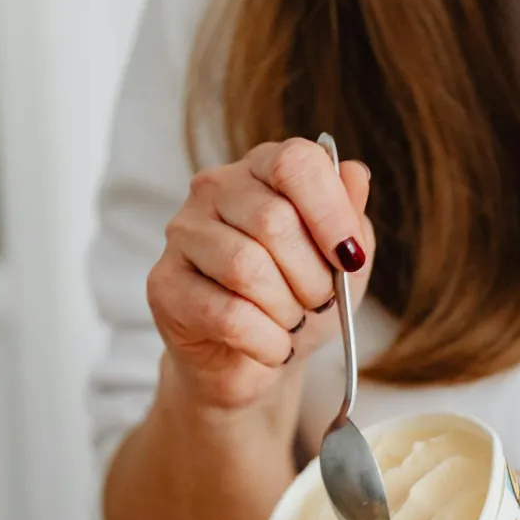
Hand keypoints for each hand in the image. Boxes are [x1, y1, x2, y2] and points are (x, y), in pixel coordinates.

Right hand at [147, 137, 374, 409]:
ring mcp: (183, 233)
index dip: (331, 213)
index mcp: (263, 169)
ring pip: (246, 268)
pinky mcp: (164, 284)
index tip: (350, 258)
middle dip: (313, 278)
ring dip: (287, 311)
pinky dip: (266, 341)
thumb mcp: (343, 260)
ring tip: (292, 322)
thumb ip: (351, 215)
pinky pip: (227, 315)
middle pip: (275, 222)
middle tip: (319, 303)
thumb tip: (356, 174)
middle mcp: (216, 189)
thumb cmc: (301, 298)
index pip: (295, 163)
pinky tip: (273, 346)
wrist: (258, 357)